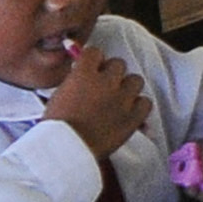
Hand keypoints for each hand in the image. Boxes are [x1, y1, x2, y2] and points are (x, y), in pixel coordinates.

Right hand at [41, 44, 153, 165]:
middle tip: (105, 86)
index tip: (92, 69)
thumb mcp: (60, 94)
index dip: (94, 61)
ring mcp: (122, 99)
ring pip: (135, 80)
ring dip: (127, 87)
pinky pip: (146, 102)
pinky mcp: (133, 117)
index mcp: (83, 74)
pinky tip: (129, 112)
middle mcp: (106, 82)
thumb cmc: (57, 125)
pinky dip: (139, 106)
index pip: (95, 52)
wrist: (67, 149)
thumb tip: (84, 74)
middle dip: (112, 74)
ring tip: (119, 99)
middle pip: (118, 64)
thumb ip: (75, 80)